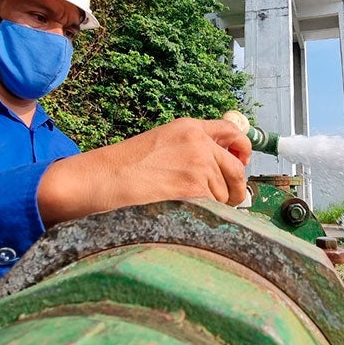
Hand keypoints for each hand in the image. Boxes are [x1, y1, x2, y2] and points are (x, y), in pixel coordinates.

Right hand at [37, 117, 251, 226]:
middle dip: (235, 189)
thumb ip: (192, 148)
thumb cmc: (123, 168)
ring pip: (225, 195)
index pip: (232, 132)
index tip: (242, 163)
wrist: (100, 180)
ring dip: (215, 206)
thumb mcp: (162, 143)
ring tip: (186, 207)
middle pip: (237, 170)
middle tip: (227, 201)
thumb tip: (222, 169)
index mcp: (190, 128)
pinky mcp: (195, 190)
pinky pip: (215, 209)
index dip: (243, 150)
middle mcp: (199, 143)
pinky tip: (185, 215)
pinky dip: (206, 217)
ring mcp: (199, 166)